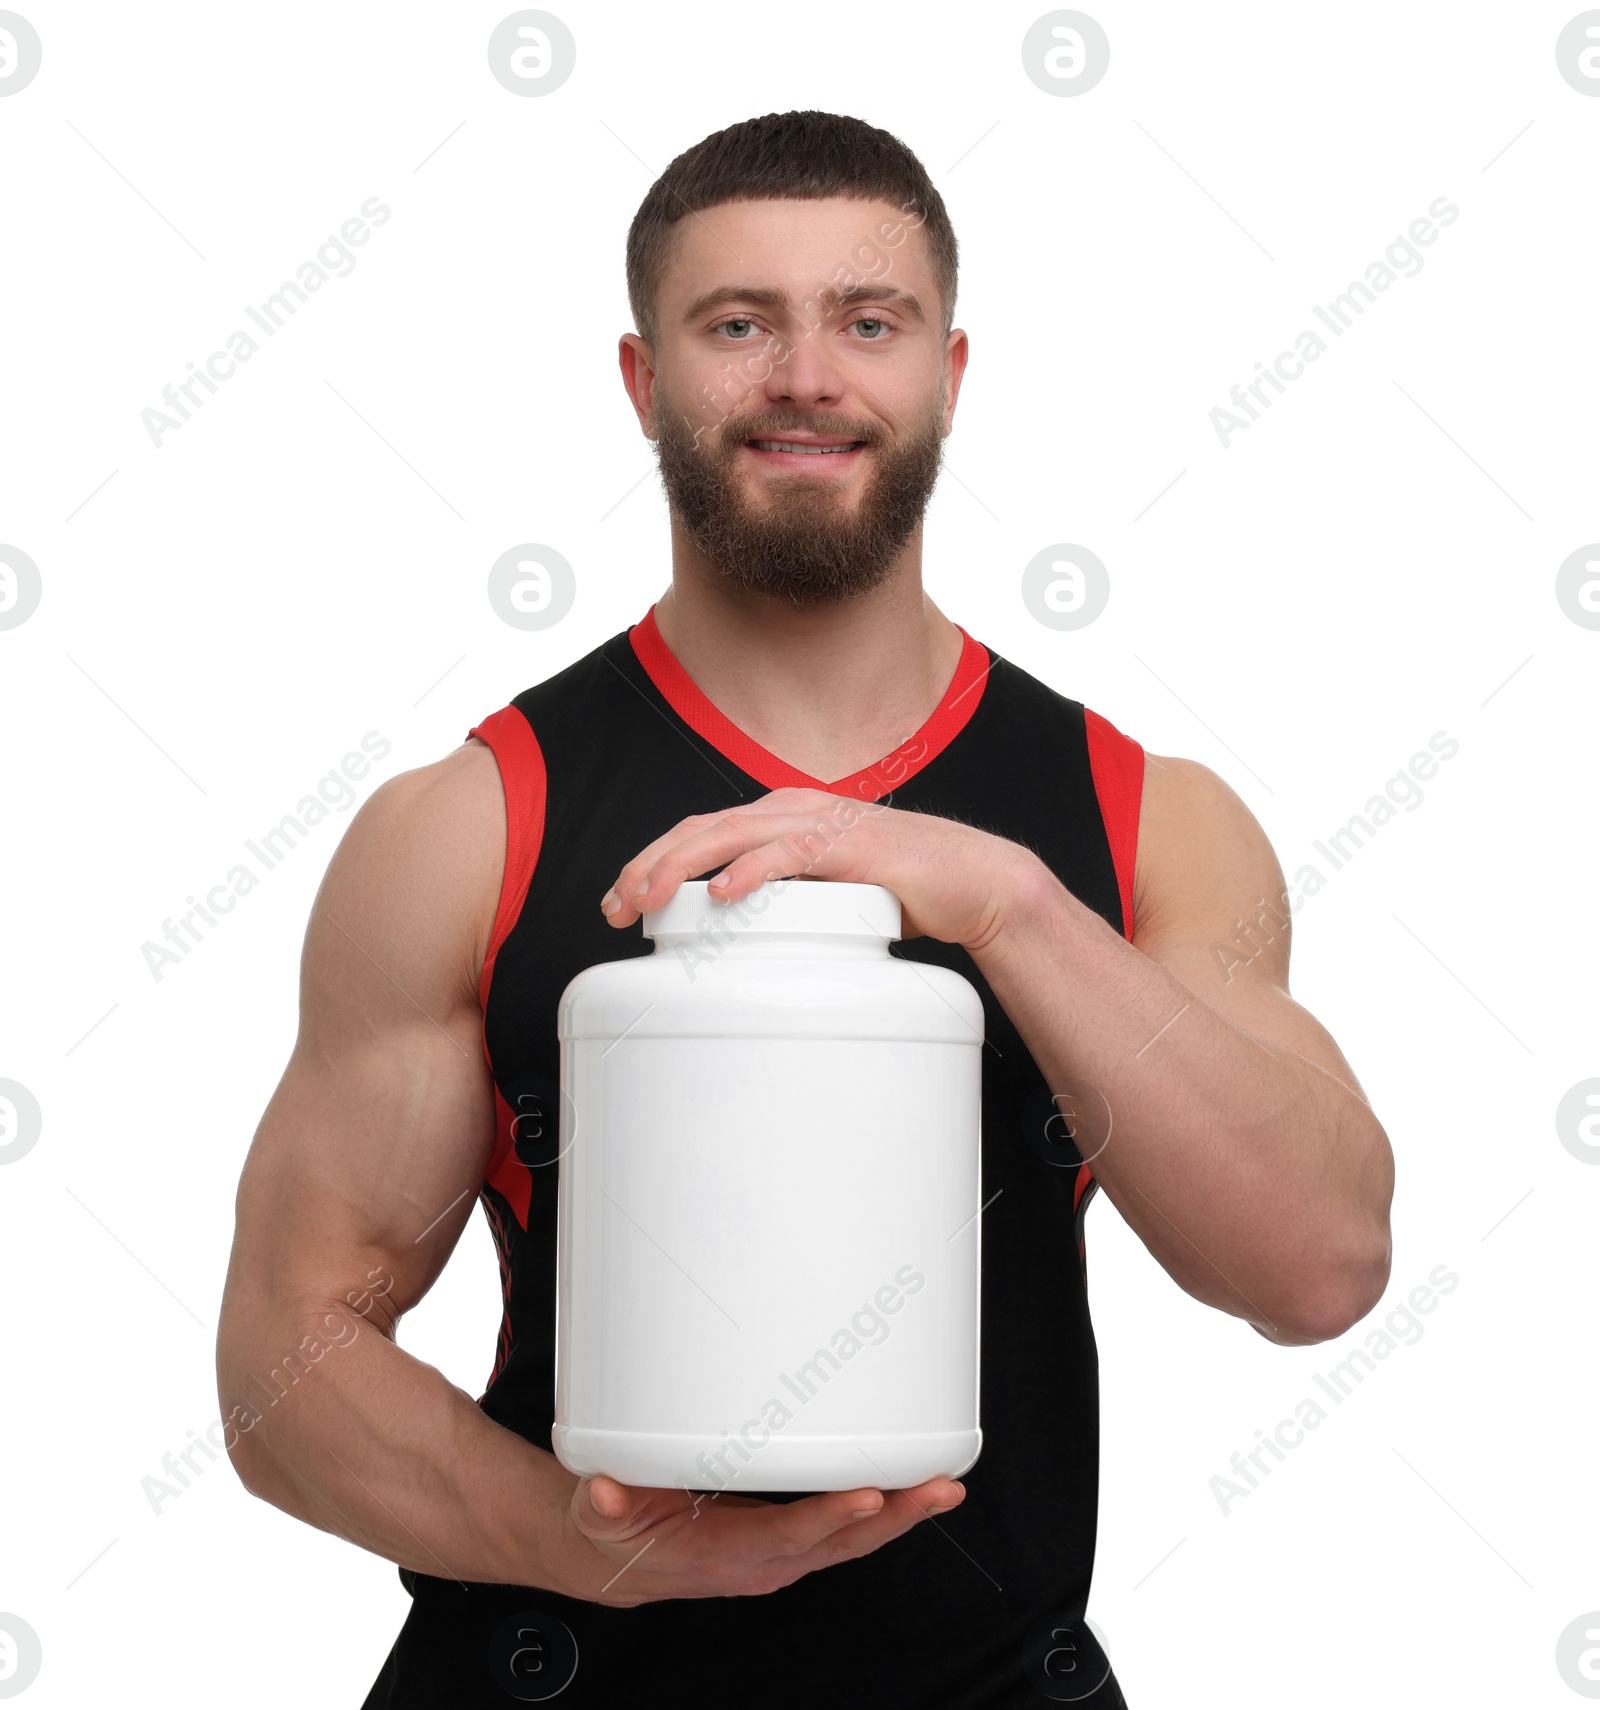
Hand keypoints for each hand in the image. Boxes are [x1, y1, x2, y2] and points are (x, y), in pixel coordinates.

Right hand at [558, 1471, 966, 1606]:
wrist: (621, 1558)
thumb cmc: (618, 1532)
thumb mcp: (599, 1516)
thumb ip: (601, 1504)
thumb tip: (603, 1490)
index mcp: (724, 1556)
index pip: (788, 1537)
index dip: (828, 1518)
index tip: (866, 1495)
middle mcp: (764, 1560)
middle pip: (841, 1542)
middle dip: (895, 1517)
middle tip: (938, 1487)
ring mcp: (783, 1553)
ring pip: (854, 1538)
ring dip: (902, 1513)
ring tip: (944, 1484)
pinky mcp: (791, 1539)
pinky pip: (846, 1528)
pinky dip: (883, 1508)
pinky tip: (911, 1485)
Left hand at [598, 787, 1038, 950]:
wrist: (970, 881)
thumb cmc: (897, 891)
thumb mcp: (821, 896)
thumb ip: (779, 904)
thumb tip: (730, 942)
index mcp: (780, 818)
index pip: (699, 831)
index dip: (651, 862)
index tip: (618, 902)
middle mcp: (792, 810)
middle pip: (701, 829)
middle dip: (649, 866)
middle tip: (615, 907)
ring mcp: (821, 823)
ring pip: (732, 836)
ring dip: (683, 866)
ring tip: (649, 898)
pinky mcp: (851, 846)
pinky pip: (791, 854)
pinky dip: (753, 870)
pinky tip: (724, 891)